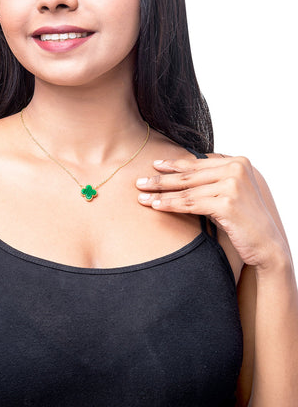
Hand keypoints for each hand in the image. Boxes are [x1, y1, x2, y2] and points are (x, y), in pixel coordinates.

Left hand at [136, 155, 286, 269]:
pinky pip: (191, 203)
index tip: (155, 165)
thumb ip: (212, 180)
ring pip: (187, 190)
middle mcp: (236, 168)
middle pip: (190, 175)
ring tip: (142, 197)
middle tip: (139, 182)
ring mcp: (233, 184)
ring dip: (161, 194)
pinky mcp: (228, 202)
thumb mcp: (228, 194)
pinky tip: (156, 206)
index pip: (198, 163)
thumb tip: (181, 172)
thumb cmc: (244, 220)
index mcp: (237, 162)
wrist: (266, 244)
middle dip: (161, 179)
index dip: (175, 164)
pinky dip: (171, 204)